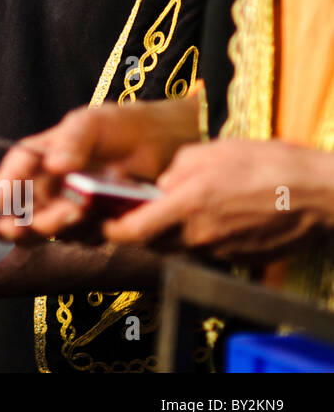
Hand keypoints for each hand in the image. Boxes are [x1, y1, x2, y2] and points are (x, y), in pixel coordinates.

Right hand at [0, 96, 199, 242]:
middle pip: (14, 219)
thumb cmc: (119, 126)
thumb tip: (53, 165)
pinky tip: (105, 215)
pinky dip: (87, 232)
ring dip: (60, 227)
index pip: (6, 181)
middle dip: (27, 223)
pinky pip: (79, 239)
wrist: (160, 145)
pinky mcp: (90, 226)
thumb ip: (72, 140)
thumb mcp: (92, 122)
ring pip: (43, 234)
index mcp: (34, 160)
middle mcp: (43, 188)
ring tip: (85, 209)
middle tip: (58, 213)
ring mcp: (64, 209)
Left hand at [101, 138, 333, 261]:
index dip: (109, 229)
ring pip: (177, 247)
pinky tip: (212, 215)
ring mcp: (220, 252)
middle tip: (132, 209)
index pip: (131, 232)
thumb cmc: (268, 164)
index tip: (100, 219)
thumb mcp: (211, 151)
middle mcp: (200, 236)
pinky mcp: (238, 259)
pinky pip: (205, 251)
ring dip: (167, 232)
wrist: (320, 193)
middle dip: (136, 229)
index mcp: (187, 206)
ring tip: (176, 207)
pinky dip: (198, 237)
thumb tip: (159, 186)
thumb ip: (175, 170)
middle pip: (151, 243)